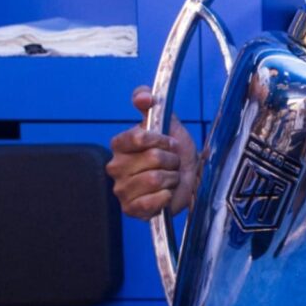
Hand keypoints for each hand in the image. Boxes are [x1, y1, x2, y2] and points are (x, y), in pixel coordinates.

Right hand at [107, 85, 197, 218]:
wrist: (189, 178)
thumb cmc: (175, 152)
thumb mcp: (168, 123)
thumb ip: (152, 104)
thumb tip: (142, 96)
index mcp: (120, 145)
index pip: (138, 137)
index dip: (161, 139)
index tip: (170, 143)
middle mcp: (115, 167)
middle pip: (151, 158)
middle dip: (170, 160)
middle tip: (171, 163)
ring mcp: (121, 190)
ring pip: (154, 179)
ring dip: (171, 178)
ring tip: (170, 177)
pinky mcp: (131, 210)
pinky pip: (152, 201)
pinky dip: (166, 196)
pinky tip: (166, 193)